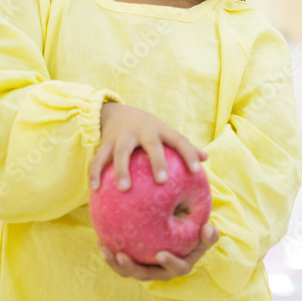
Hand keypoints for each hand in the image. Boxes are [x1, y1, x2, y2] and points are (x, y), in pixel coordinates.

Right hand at [89, 102, 207, 191]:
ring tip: (124, 188)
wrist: (117, 111)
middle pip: (151, 144)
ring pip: (121, 151)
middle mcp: (143, 130)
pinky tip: (95, 188)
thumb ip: (184, 146)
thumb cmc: (148, 129)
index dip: (189, 153)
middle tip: (161, 181)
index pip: (179, 139)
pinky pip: (99, 157)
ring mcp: (123, 135)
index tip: (197, 170)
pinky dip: (95, 172)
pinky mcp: (106, 141)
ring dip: (122, 169)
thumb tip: (206, 158)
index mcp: (160, 129)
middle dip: (157, 161)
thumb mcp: (165, 132)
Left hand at [100, 222, 218, 280]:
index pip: (176, 268)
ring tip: (106, 248)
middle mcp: (161, 271)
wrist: (181, 236)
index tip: (161, 253)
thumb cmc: (195, 234)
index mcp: (180, 265)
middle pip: (145, 274)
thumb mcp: (205, 235)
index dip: (169, 263)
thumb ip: (209, 234)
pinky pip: (121, 262)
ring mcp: (146, 268)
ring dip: (116, 263)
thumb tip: (209, 228)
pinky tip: (102, 241)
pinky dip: (111, 254)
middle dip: (132, 267)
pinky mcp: (135, 262)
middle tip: (121, 255)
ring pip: (129, 271)